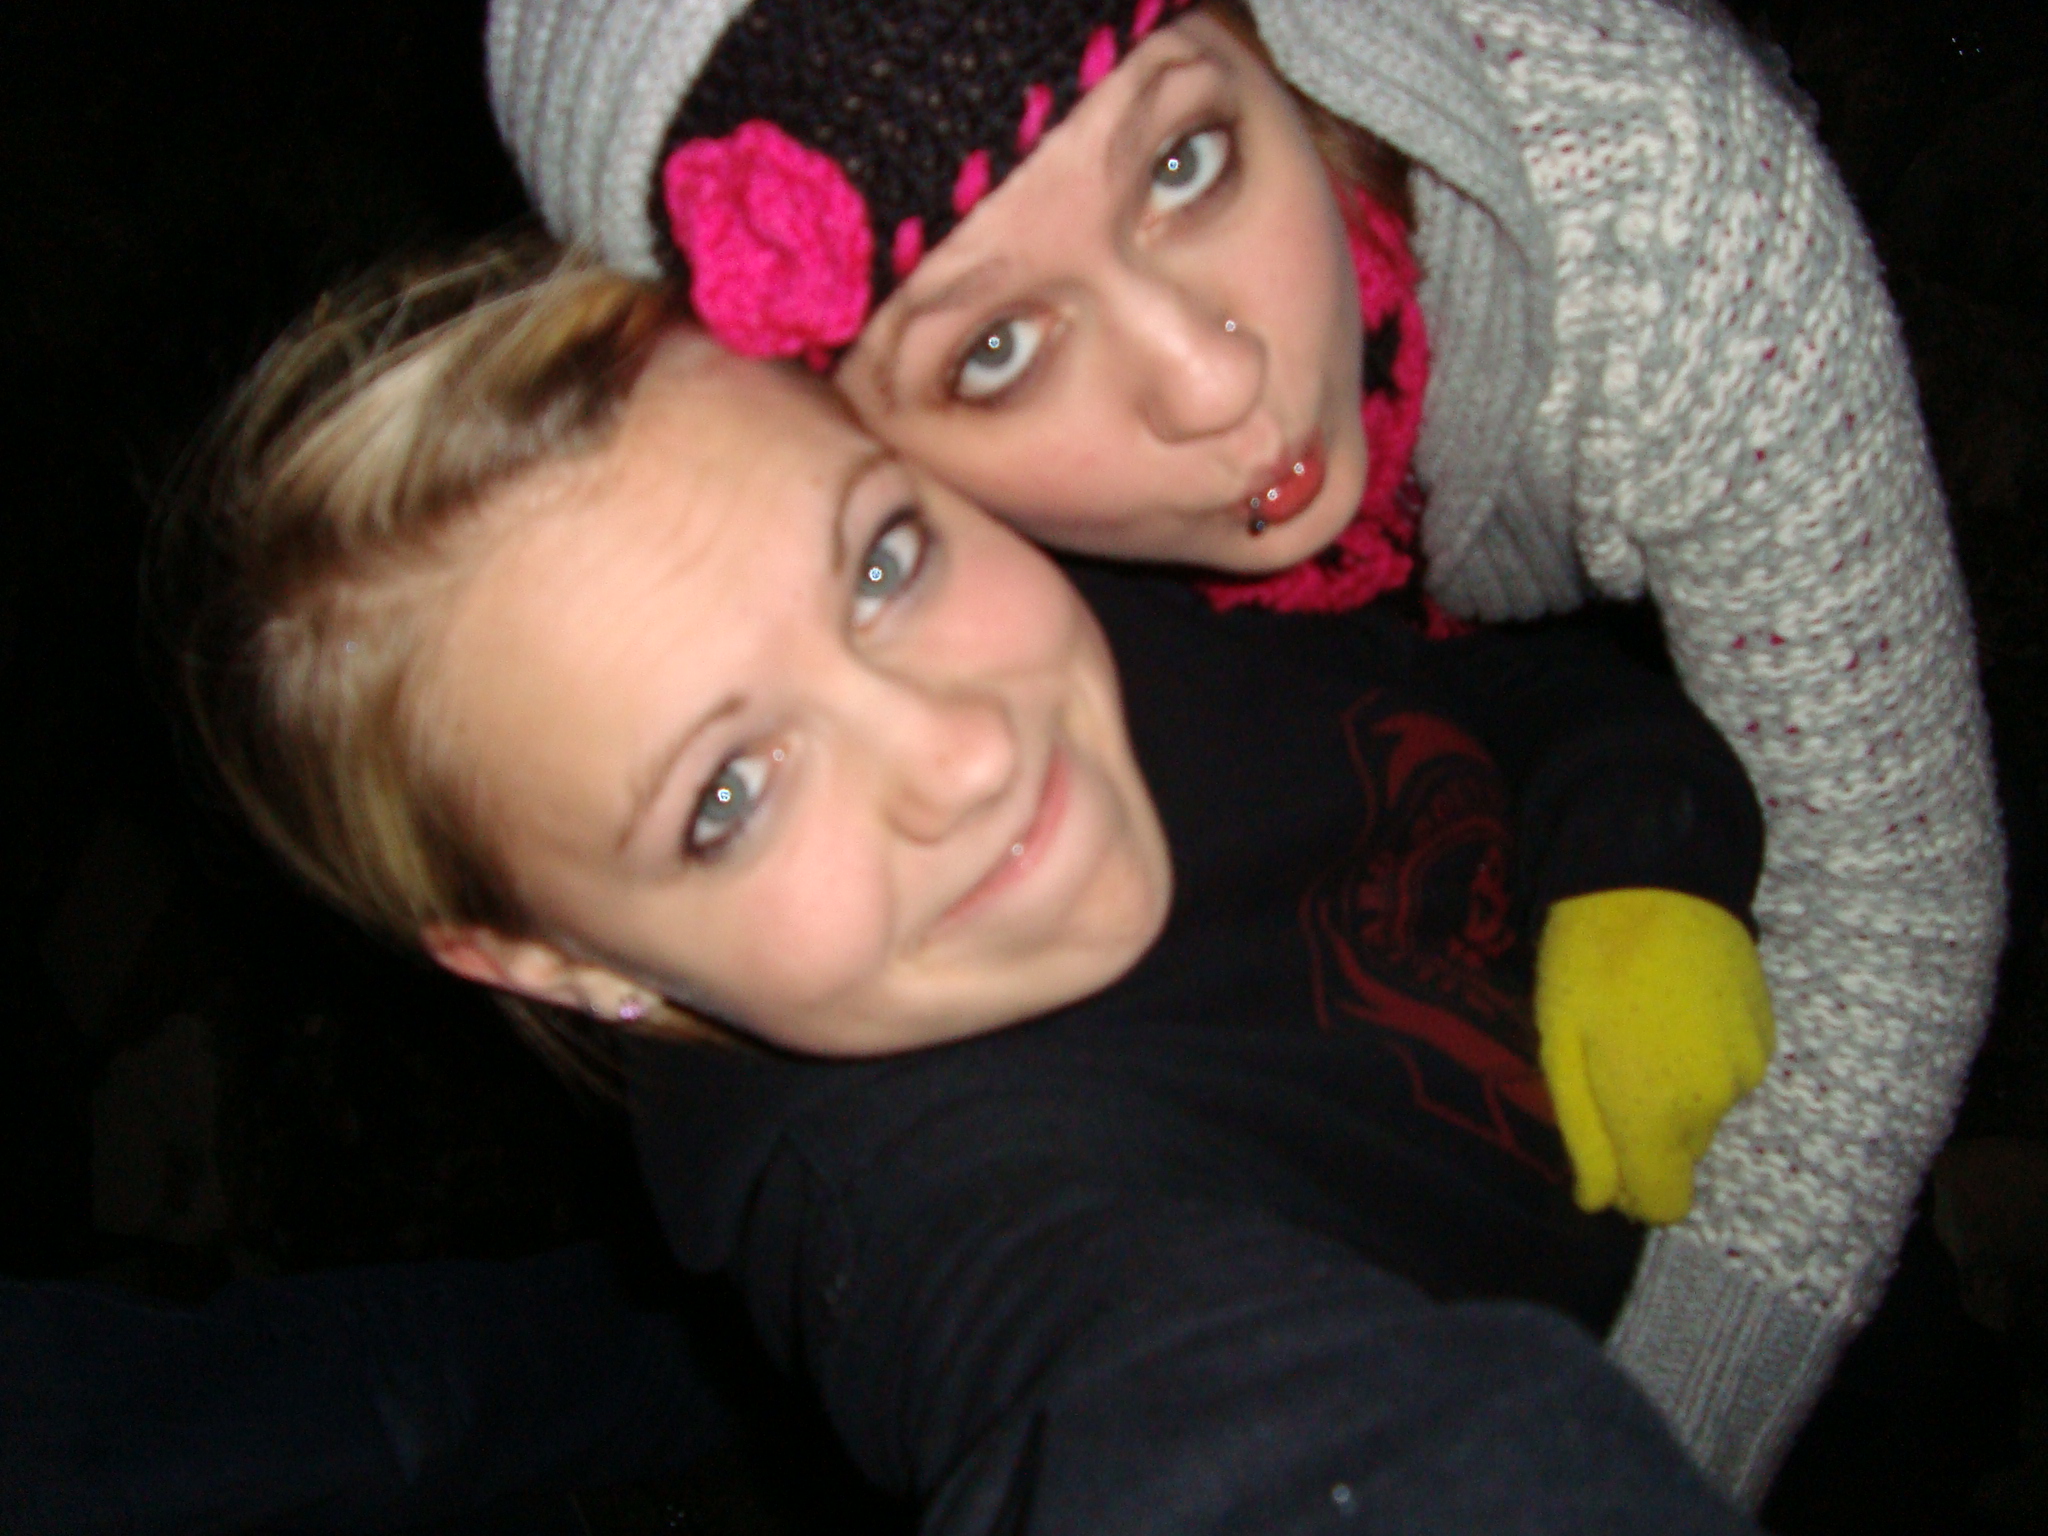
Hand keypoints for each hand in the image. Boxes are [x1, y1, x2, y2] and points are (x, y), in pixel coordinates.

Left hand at [1534, 889, 1773, 1223]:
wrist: (1657, 879)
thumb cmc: (1587, 963)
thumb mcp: (1561, 1048)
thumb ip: (1585, 1135)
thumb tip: (1597, 1202)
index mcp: (1654, 1114)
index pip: (1665, 1204)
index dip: (1633, 1191)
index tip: (1606, 1153)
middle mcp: (1711, 1105)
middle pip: (1680, 1156)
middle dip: (1645, 1132)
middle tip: (1608, 1064)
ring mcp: (1747, 1069)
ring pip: (1705, 1114)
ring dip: (1674, 1091)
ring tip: (1640, 1026)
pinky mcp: (1766, 1034)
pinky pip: (1729, 1074)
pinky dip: (1702, 1059)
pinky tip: (1675, 1009)